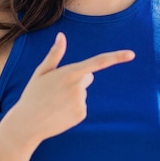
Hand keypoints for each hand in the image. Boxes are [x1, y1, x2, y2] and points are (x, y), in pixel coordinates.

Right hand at [12, 32, 134, 145]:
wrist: (27, 123)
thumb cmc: (32, 95)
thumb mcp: (41, 72)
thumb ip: (55, 54)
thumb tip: (61, 36)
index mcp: (70, 72)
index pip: (98, 62)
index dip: (116, 57)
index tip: (131, 54)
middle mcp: (78, 86)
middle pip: (88, 78)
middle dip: (77, 81)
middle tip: (57, 90)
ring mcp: (81, 101)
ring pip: (83, 93)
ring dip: (72, 96)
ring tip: (55, 103)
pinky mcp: (82, 114)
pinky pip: (81, 106)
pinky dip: (72, 108)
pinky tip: (59, 112)